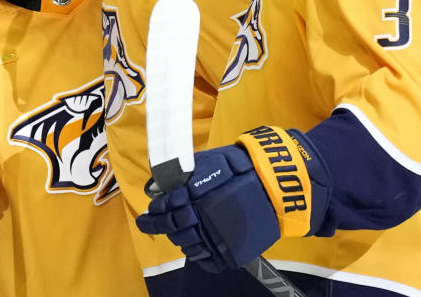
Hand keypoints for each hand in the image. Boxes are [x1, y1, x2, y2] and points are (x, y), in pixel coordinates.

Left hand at [136, 145, 279, 271]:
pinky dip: (198, 255)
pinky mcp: (230, 251)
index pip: (164, 209)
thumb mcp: (204, 161)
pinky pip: (207, 260)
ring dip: (178, 238)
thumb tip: (154, 187)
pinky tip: (193, 246)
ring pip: (187, 245)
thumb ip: (179, 176)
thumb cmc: (237, 167)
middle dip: (157, 225)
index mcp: (193, 197)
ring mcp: (215, 237)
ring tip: (174, 233)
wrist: (273, 183)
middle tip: (148, 223)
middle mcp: (201, 219)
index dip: (153, 213)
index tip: (147, 213)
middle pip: (172, 228)